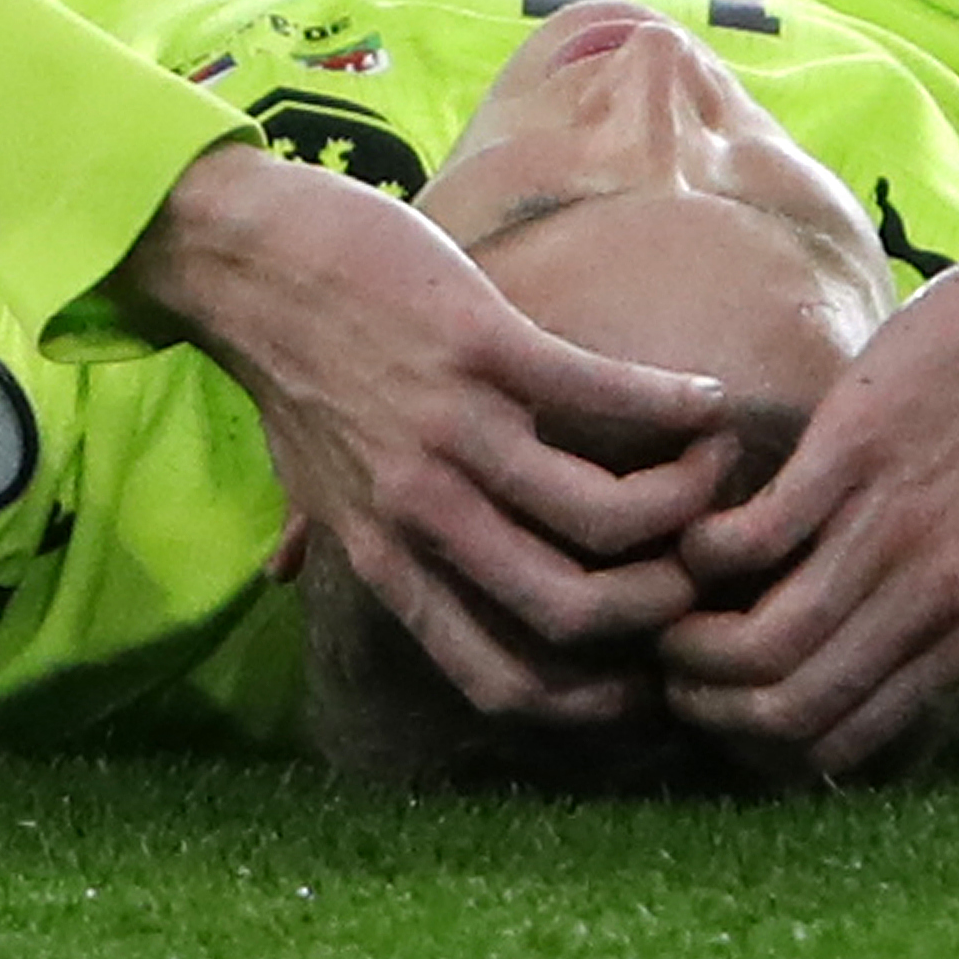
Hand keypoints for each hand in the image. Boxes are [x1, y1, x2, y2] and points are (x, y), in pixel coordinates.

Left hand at [114, 144, 729, 721]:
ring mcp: (452, 431)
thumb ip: (317, 534)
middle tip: (700, 564)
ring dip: (686, 498)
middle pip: (573, 614)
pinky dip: (676, 408)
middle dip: (660, 605)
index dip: (593, 699)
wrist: (243, 259)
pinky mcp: (479, 346)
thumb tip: (284, 581)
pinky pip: (603, 399)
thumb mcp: (296, 473)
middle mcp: (423, 512)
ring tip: (716, 467)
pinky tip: (708, 400)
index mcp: (390, 558)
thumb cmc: (281, 363)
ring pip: (603, 517)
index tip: (647, 673)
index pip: (502, 677)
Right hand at [659, 248, 958, 777]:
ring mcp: (892, 528)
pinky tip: (700, 533)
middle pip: (792, 704)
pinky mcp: (853, 455)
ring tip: (670, 609)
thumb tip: (877, 696)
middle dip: (712, 704)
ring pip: (768, 640)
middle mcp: (931, 597)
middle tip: (676, 670)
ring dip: (694, 637)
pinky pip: (756, 539)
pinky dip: (707, 551)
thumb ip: (946, 634)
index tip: (724, 712)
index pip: (841, 740)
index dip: (760, 744)